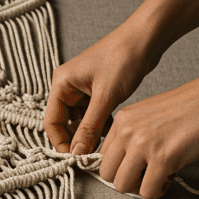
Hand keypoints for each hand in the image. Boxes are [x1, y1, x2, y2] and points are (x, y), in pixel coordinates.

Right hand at [44, 22, 159, 154]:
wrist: (146, 37)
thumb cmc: (124, 58)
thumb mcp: (106, 96)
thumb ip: (90, 127)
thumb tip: (77, 153)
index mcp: (61, 83)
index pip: (52, 122)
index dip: (62, 143)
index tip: (76, 160)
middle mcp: (68, 85)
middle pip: (64, 123)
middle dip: (77, 140)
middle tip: (92, 157)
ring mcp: (82, 88)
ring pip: (80, 120)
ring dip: (90, 134)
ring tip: (106, 145)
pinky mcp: (97, 90)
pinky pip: (93, 114)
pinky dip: (100, 125)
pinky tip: (113, 132)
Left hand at [97, 71, 198, 198]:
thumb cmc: (193, 107)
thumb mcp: (150, 114)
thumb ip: (134, 134)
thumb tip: (127, 162)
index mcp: (123, 119)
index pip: (102, 155)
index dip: (119, 166)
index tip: (136, 166)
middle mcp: (127, 131)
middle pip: (107, 173)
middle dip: (126, 179)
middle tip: (147, 175)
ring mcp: (143, 145)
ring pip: (121, 186)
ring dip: (140, 188)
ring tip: (160, 176)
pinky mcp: (163, 159)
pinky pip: (148, 192)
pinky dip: (159, 190)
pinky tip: (172, 176)